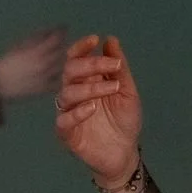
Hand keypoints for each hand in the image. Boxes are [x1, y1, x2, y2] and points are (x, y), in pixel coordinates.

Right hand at [0, 27, 67, 100]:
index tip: (63, 27)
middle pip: (63, 51)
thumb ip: (36, 38)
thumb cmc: (7, 62)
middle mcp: (44, 64)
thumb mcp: (20, 45)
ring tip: (60, 57)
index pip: (57, 38)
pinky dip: (61, 77)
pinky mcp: (44, 89)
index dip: (61, 31)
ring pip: (63, 66)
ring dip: (63, 60)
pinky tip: (59, 74)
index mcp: (37, 51)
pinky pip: (59, 83)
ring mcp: (46, 77)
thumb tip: (50, 30)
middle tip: (61, 42)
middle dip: (63, 45)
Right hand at [55, 35, 141, 184]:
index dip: (81, 47)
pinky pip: (64, 120)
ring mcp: (69, 113)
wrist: (126, 153)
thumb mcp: (127, 91)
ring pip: (67, 93)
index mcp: (87, 81)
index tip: (95, 39)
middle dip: (90, 64)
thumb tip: (111, 40)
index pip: (76, 59)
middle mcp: (75, 94)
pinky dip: (77, 112)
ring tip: (112, 88)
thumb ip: (119, 69)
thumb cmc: (124, 121)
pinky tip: (93, 107)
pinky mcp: (68, 134)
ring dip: (90, 87)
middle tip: (112, 66)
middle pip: (70, 72)